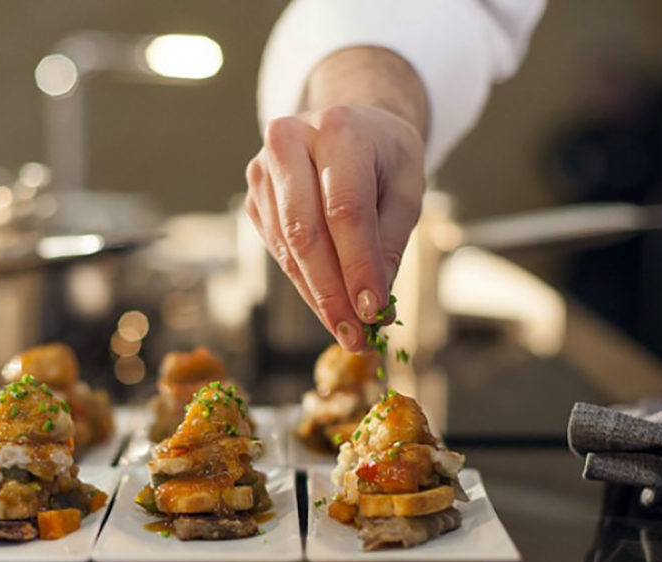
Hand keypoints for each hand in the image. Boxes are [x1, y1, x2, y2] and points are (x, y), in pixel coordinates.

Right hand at [244, 103, 424, 350]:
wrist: (350, 125)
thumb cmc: (385, 156)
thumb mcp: (407, 189)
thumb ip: (391, 242)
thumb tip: (374, 306)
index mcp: (337, 128)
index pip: (346, 209)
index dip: (358, 265)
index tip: (374, 311)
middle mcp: (289, 142)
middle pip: (306, 232)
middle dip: (331, 293)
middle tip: (355, 335)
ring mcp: (263, 171)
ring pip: (287, 249)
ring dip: (317, 296)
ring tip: (347, 330)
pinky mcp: (254, 198)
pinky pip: (278, 251)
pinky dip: (305, 283)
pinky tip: (328, 304)